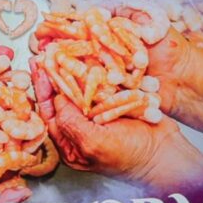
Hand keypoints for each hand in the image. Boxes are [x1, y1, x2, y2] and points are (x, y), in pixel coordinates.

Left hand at [32, 66, 202, 188]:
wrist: (165, 153)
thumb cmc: (130, 156)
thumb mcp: (94, 144)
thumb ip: (71, 123)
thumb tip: (57, 99)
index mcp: (71, 141)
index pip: (50, 112)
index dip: (43, 89)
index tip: (37, 67)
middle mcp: (83, 125)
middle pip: (63, 96)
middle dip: (54, 73)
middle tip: (44, 51)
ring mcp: (101, 112)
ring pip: (82, 86)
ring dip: (73, 66)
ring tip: (63, 46)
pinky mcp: (118, 101)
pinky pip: (103, 83)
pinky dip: (97, 67)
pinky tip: (90, 52)